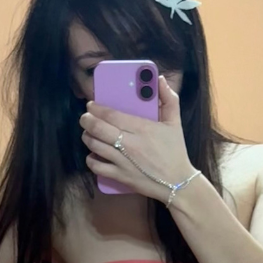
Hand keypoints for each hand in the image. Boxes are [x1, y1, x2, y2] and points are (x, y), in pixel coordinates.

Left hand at [79, 75, 197, 199]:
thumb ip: (169, 99)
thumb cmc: (175, 151)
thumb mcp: (175, 123)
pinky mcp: (120, 176)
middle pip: (98, 128)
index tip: (91, 104)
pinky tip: (94, 154)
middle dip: (86, 120)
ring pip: (94, 145)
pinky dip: (91, 159)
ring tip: (89, 133)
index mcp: (142, 128)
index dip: (96, 108)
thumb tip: (161, 79)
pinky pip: (96, 166)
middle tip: (85, 117)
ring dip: (87, 137)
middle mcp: (130, 144)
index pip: (111, 115)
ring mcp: (123, 161)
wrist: (178, 183)